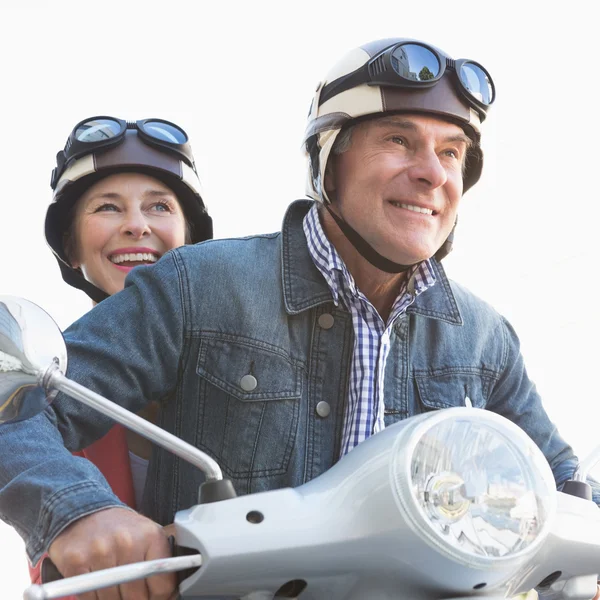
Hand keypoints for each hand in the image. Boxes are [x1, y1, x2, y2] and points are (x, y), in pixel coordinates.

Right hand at [48, 507, 175, 599]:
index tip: (153, 597)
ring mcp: (101, 552)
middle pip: (136, 597)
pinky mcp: (76, 562)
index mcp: (150, 537)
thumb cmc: (121, 529)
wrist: (87, 509)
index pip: (162, 586)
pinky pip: (89, 598)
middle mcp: (127, 542)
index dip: (159, 598)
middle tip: (131, 593)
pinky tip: (97, 586)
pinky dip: (94, 598)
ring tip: (114, 587)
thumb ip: (159, 566)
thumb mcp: (148, 537)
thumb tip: (168, 598)